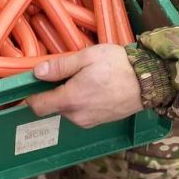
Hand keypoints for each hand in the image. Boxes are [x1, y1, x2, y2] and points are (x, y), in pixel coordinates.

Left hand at [25, 45, 142, 128]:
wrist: (149, 80)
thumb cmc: (118, 65)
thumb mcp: (86, 57)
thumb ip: (60, 66)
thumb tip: (37, 72)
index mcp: (71, 99)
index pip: (38, 106)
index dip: (30, 95)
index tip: (31, 82)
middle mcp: (77, 115)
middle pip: (52, 106)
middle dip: (53, 90)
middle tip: (66, 70)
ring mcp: (89, 121)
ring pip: (67, 109)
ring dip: (68, 95)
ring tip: (84, 76)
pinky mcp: (99, 121)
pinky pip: (80, 112)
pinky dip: (81, 101)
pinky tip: (93, 85)